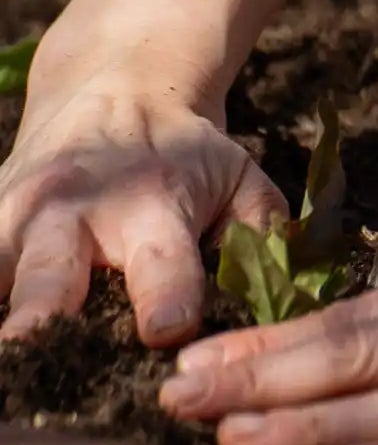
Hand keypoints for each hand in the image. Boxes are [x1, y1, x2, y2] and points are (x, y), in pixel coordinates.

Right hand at [0, 70, 286, 346]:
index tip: (165, 330)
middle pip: (49, 275)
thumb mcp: (235, 173)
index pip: (163, 263)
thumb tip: (283, 285)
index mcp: (152, 206)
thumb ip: (260, 227)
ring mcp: (16, 219)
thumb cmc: (181, 152)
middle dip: (41, 313)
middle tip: (31, 346)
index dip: (166, 297)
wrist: (115, 86)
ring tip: (4, 357)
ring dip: (1, 310)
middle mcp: (75, 214)